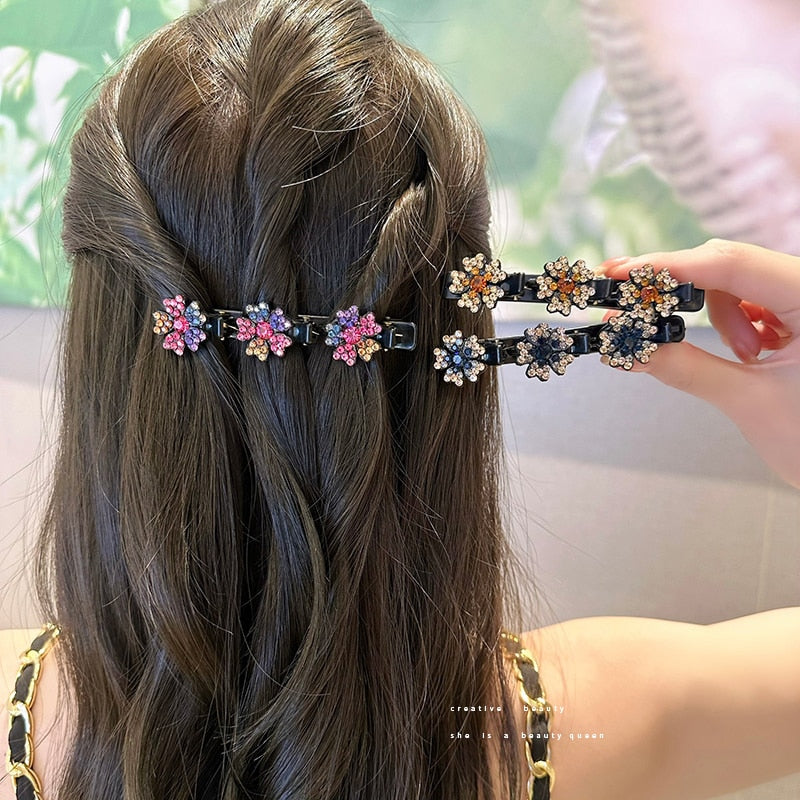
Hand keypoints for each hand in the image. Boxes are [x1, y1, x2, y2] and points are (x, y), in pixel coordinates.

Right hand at [601, 238, 799, 488]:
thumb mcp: (750, 403)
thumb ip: (686, 369)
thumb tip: (630, 348)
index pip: (733, 264)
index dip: (672, 266)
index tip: (623, 276)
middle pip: (733, 266)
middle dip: (686, 289)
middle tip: (633, 302)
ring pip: (742, 283)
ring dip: (722, 316)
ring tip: (743, 360)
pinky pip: (757, 302)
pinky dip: (738, 324)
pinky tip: (749, 353)